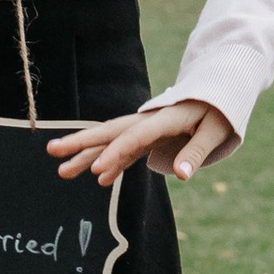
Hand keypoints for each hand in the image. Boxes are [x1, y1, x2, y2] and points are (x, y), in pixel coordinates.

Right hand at [51, 97, 236, 185]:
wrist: (220, 94)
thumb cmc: (220, 111)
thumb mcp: (216, 130)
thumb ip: (197, 151)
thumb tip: (181, 175)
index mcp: (164, 117)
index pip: (135, 137)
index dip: (116, 153)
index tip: (97, 170)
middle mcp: (148, 121)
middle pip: (110, 132)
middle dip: (80, 142)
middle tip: (52, 151)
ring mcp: (145, 129)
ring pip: (111, 141)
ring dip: (87, 154)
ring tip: (61, 171)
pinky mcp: (149, 137)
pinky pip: (125, 150)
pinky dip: (111, 163)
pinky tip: (98, 179)